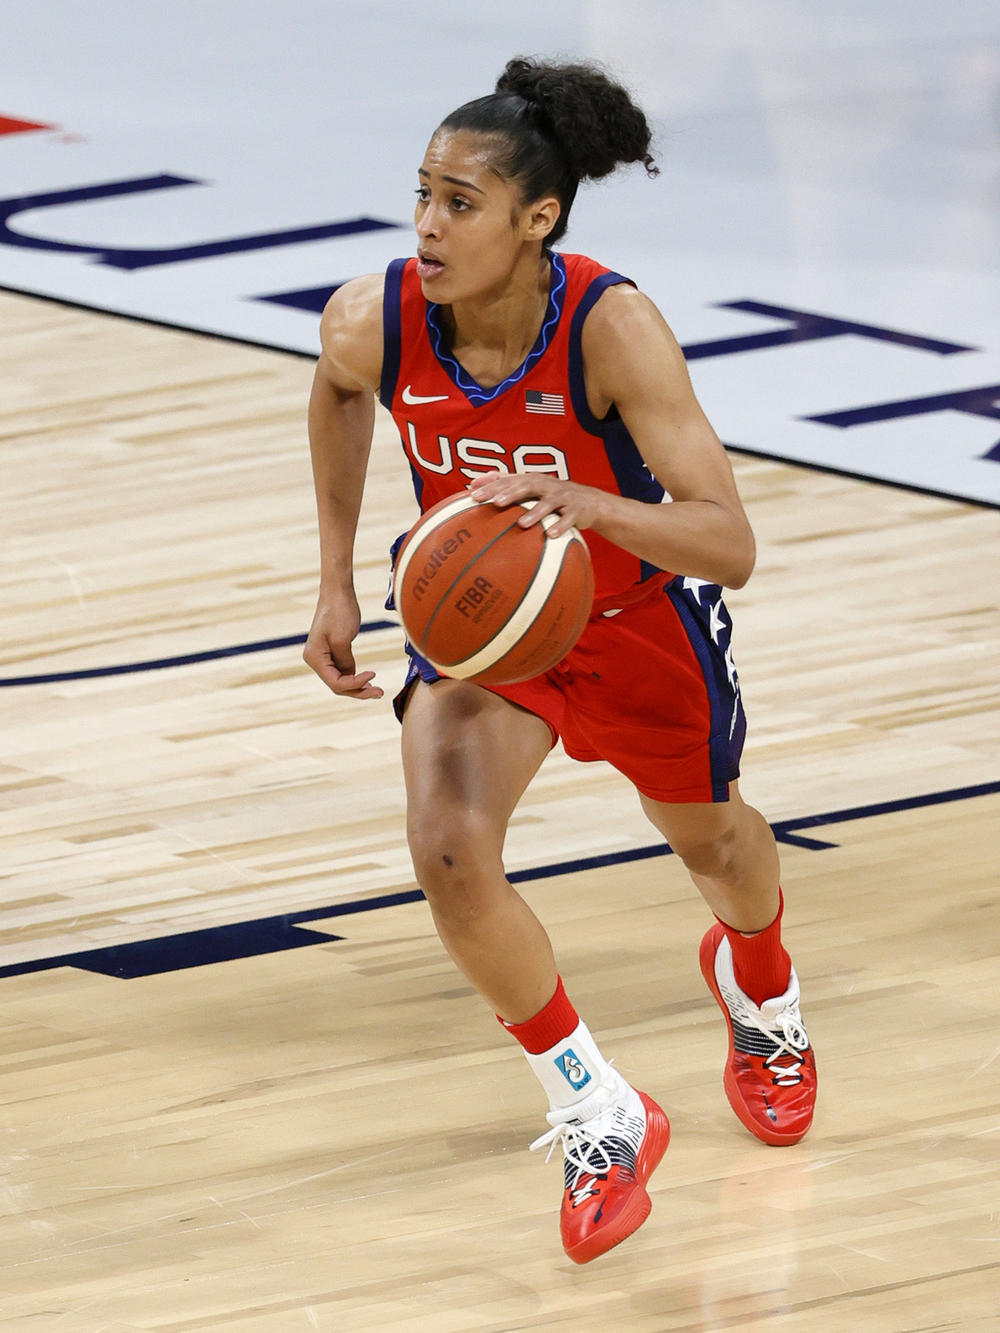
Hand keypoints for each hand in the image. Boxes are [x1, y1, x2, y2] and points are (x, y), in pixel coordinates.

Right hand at [303, 590, 383, 699]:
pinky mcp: (332, 652)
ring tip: (377, 691)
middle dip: (359, 690)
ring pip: (341, 680)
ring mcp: (323, 657)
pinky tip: (369, 680)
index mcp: (314, 657)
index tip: (373, 674)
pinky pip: (343, 671)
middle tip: (380, 693)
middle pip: (338, 685)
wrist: (338, 591)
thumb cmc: (339, 611)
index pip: (335, 682)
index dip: (355, 684)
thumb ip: (345, 661)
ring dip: (359, 686)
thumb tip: (351, 676)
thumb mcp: (343, 639)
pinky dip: (356, 677)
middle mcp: (315, 659)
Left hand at [466, 474, 606, 537]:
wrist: (591, 502)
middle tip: (495, 502)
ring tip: (522, 524)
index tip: (473, 494)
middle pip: (527, 486)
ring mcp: (563, 497)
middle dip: (511, 493)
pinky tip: (551, 535)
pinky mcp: (578, 510)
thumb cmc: (552, 496)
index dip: (492, 486)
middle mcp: (547, 485)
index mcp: (533, 480)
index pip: (509, 480)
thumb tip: (473, 483)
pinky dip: (561, 526)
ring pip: (548, 503)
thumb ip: (504, 483)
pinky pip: (569, 518)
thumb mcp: (530, 487)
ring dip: (535, 512)